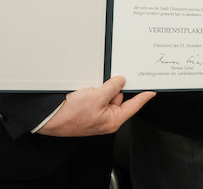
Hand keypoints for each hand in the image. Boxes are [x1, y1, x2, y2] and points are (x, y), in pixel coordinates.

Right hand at [37, 76, 154, 136]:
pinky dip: (95, 90)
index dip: (144, 97)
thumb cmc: (71, 115)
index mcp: (113, 120)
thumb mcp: (97, 96)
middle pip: (120, 97)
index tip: (151, 92)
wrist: (50, 118)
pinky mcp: (88, 109)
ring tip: (92, 88)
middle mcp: (106, 119)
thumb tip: (120, 81)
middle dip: (116, 88)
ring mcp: (97, 114)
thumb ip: (112, 87)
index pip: (134, 106)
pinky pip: (97, 96)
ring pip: (107, 95)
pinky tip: (87, 89)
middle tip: (109, 81)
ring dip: (103, 88)